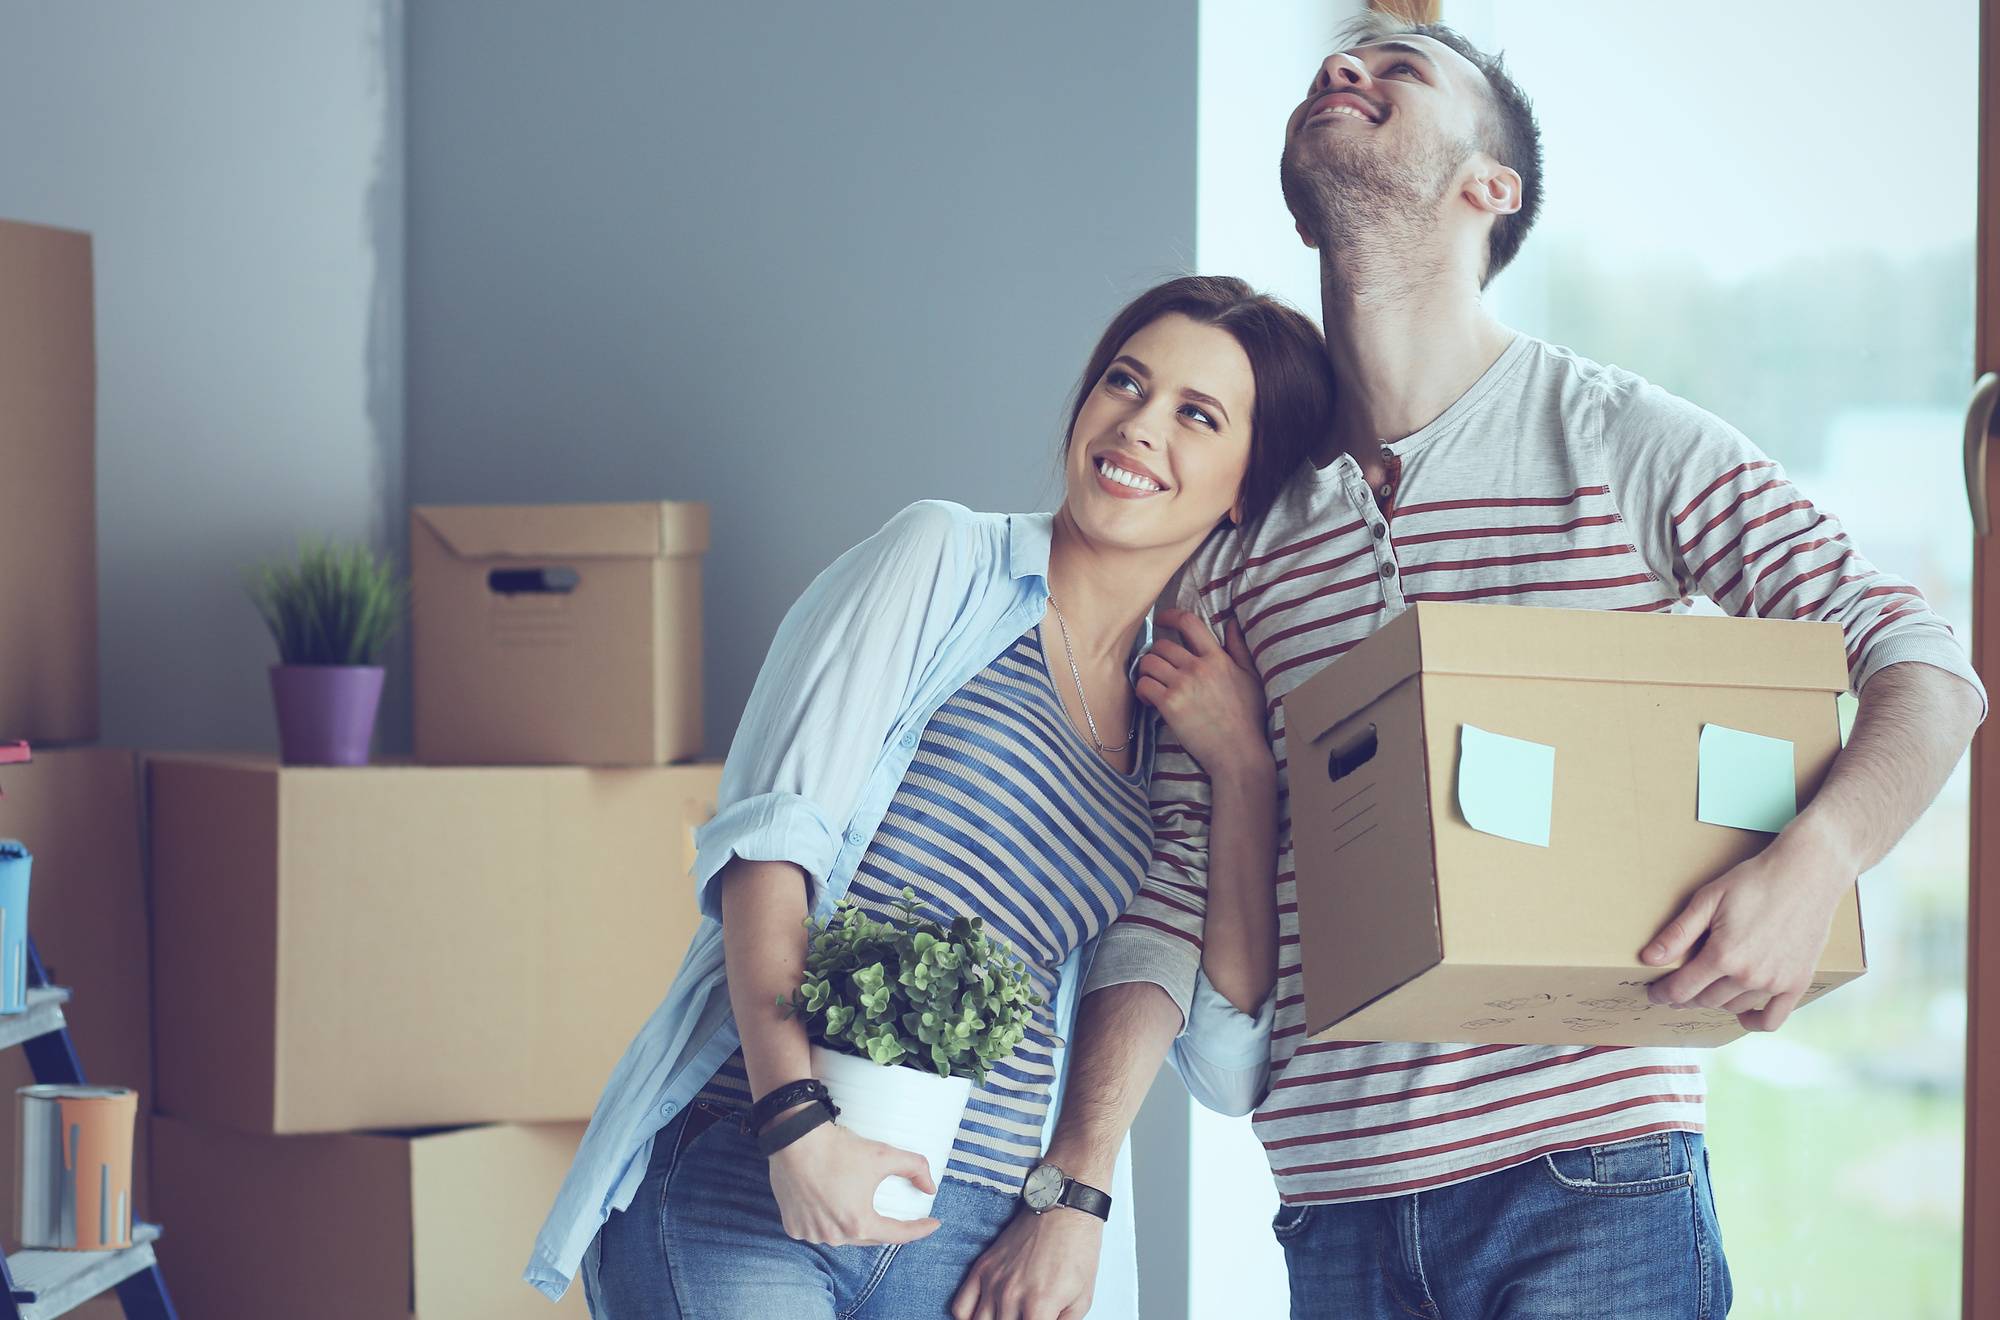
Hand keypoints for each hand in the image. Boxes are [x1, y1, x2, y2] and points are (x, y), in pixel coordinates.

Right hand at [765, 1118, 940, 1245]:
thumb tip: (930, 1187)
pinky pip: (816, 1230)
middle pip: (869, 1235)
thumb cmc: (839, 1148)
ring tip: (852, 1202)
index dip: (919, 1229)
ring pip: (841, 1234)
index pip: (898, 1235)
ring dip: (850, 1223)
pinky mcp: (794, 1227)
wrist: (795, 1140)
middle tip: (890, 1210)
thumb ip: (915, 1167)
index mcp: (860, 1223)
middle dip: (883, 1225)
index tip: (932, 1223)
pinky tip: (828, 1206)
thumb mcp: (884, 1154)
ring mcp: (812, 1234)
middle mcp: (835, 1236)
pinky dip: (825, 1221)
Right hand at [951, 1206, 1103, 1319]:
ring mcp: (993, 1280)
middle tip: (1022, 1319)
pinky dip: (968, 1317)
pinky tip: (984, 1316)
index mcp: (1039, 1306)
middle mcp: (1011, 1295)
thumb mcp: (1083, 1298)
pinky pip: (960, 1306)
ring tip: (1005, 1318)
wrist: (1064, 1209)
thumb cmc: (1077, 1250)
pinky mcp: (982, 1267)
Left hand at [1136, 608, 1271, 777]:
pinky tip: (1150, 700)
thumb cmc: (1247, 718)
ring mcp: (1182, 685)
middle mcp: (1198, 667)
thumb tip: (1232, 622)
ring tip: (1154, 683)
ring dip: (1147, 672)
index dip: (1170, 616)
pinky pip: (1144, 685)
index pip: (1188, 623)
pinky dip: (1142, 691)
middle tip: (1160, 667)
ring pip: (1148, 662)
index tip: (1162, 620)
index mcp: (1217, 658)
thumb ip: (1239, 648)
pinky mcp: (1170, 705)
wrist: (1238, 752)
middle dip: (1157, 654)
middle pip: (1162, 645)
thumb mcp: (1251, 677)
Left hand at [1640, 823, 1854, 1031]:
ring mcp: (1775, 983)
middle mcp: (1749, 976)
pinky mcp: (1797, 983)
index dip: (1662, 994)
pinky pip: (1773, 1019)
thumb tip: (1649, 959)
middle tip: (1675, 990)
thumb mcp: (1708, 899)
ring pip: (1733, 1007)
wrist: (1806, 875)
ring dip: (1715, 1002)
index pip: (1682, 989)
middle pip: (1705, 1000)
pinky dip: (1754, 1022)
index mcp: (1723, 955)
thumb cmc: (1754, 882)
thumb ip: (1678, 933)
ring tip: (1705, 990)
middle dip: (1685, 997)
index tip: (1654, 993)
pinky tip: (1741, 1015)